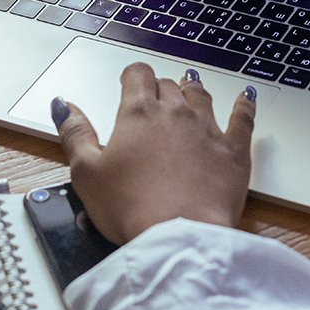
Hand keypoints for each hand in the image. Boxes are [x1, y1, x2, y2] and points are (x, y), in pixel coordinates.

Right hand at [52, 62, 255, 243]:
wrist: (179, 234)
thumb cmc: (130, 207)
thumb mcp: (86, 172)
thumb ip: (74, 133)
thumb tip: (63, 104)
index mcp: (138, 114)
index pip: (137, 75)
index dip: (132, 75)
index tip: (130, 80)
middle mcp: (175, 113)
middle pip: (169, 85)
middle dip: (161, 86)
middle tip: (157, 94)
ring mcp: (208, 129)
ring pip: (202, 96)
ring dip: (195, 89)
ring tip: (192, 84)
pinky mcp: (234, 150)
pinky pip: (243, 118)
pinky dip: (244, 105)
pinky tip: (245, 97)